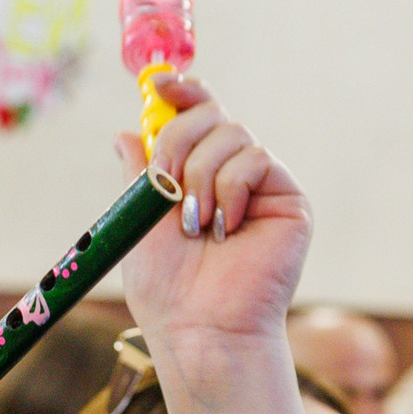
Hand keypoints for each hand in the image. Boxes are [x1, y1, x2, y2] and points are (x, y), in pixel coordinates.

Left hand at [113, 76, 311, 383]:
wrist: (202, 328)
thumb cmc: (167, 289)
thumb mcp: (137, 221)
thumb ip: (139, 173)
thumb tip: (125, 131)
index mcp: (194, 176)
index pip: (194, 115)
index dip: (179, 92)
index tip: (158, 85)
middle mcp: (230, 175)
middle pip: (210, 114)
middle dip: (177, 141)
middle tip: (164, 187)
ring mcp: (261, 185)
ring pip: (230, 134)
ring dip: (200, 177)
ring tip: (196, 225)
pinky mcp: (288, 199)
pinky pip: (255, 159)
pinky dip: (230, 189)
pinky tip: (226, 228)